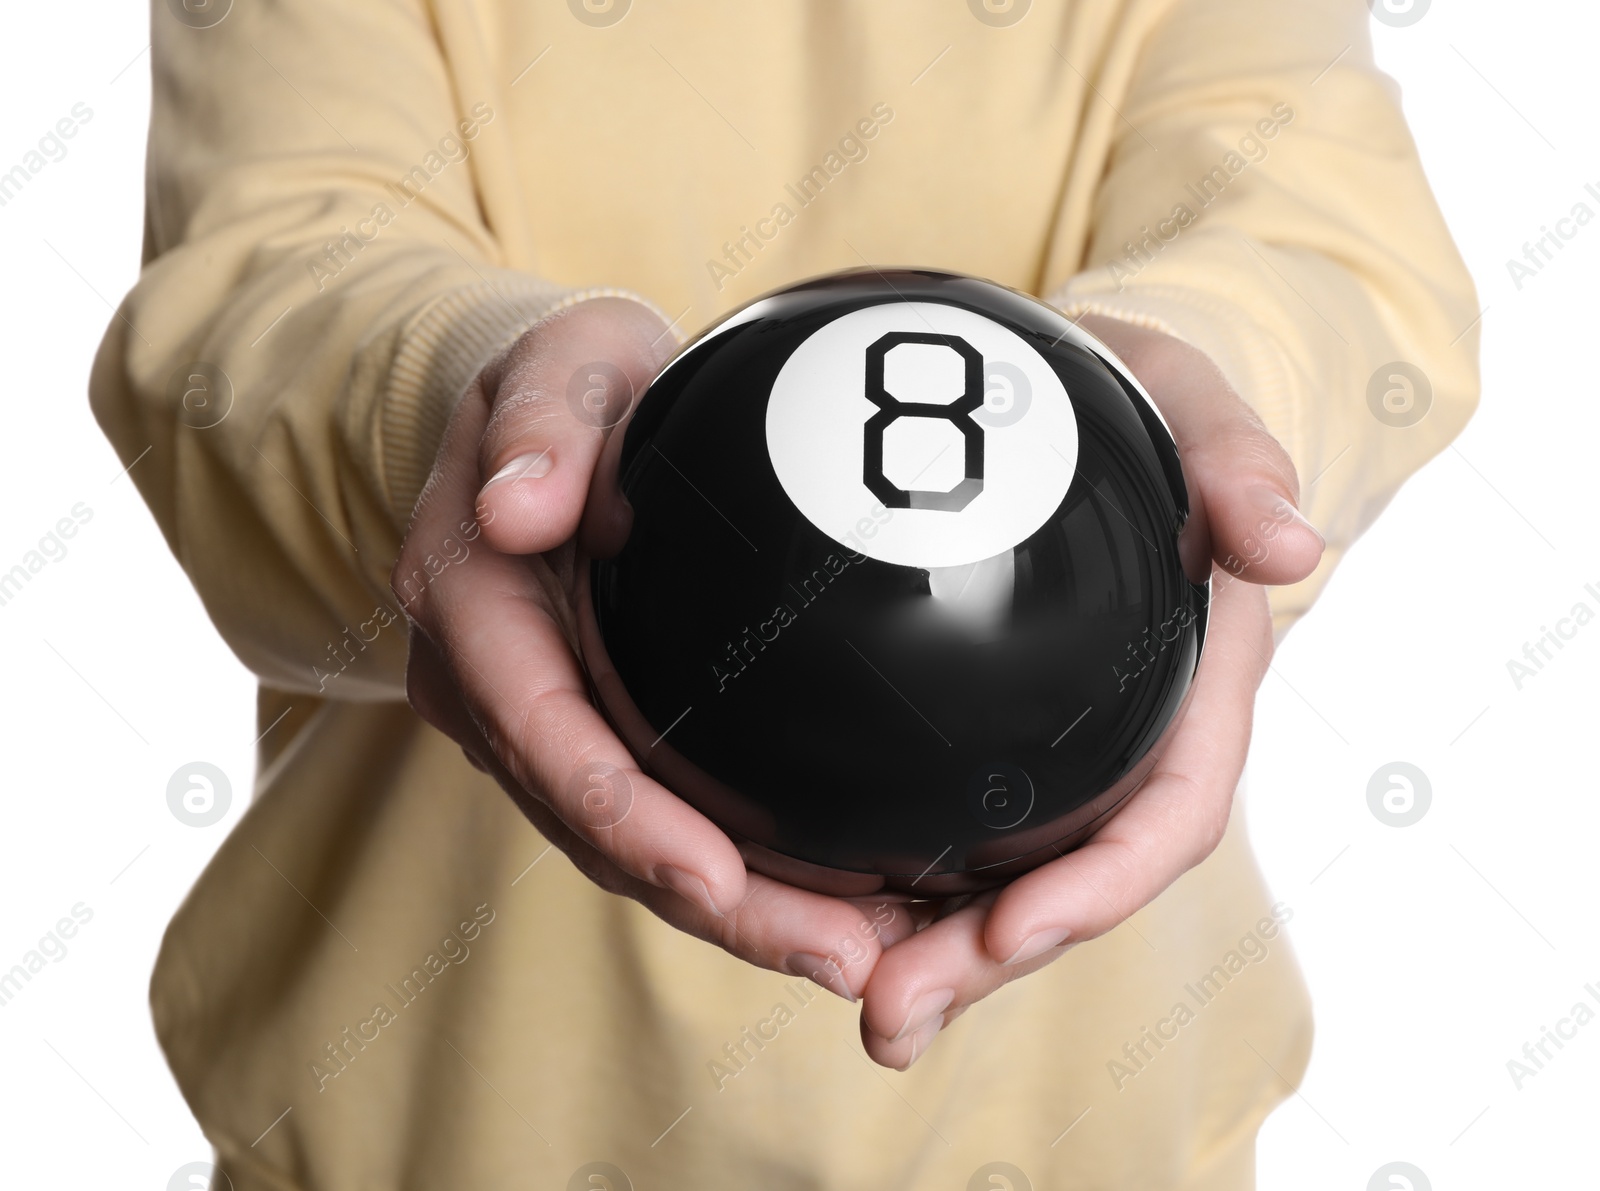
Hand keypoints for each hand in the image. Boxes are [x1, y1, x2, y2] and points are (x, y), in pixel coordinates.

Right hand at [390, 296, 919, 1002]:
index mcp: (471, 604)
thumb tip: (519, 508)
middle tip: (840, 959)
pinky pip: (660, 813)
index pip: (542, 732)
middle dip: (713, 905)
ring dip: (740, 912)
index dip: (624, 816)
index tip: (715, 878)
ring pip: (633, 845)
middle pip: (597, 825)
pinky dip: (742, 867)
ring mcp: (540, 719)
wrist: (554, 409)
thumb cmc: (567, 379)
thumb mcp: (560, 362)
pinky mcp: (595, 727)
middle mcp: (493, 685)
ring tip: (861, 956)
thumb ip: (539, 424)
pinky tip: (837, 899)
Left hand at [852, 314, 1326, 1068]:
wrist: (1050, 391)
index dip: (1099, 887)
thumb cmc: (1124, 397)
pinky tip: (811, 909)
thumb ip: (1235, 459)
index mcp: (1192, 686)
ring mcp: (1052, 750)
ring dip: (931, 953)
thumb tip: (1296, 550)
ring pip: (999, 880)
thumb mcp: (1183, 398)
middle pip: (1070, 881)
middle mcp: (1123, 740)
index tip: (1010, 931)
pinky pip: (939, 827)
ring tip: (859, 1005)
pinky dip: (886, 881)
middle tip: (893, 1016)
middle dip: (990, 961)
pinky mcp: (976, 736)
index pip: (1164, 813)